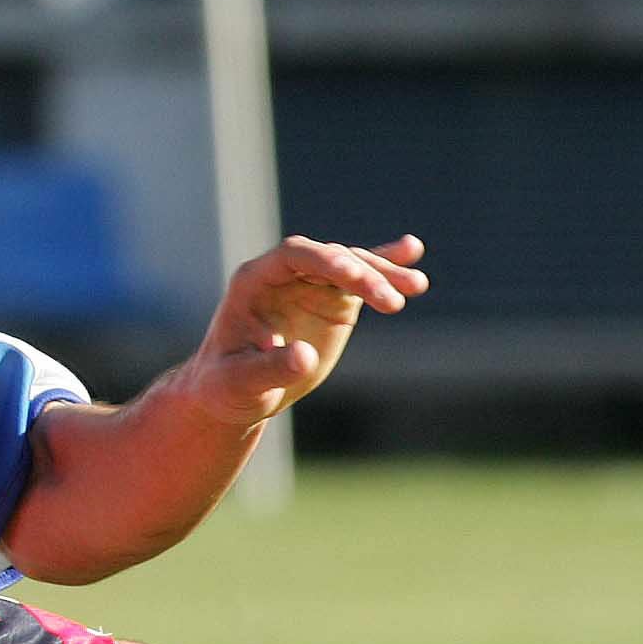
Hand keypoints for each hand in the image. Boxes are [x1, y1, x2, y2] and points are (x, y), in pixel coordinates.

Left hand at [179, 234, 426, 424]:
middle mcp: (283, 275)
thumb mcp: (241, 383)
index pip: (293, 254)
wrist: (236, 393)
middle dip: (362, 275)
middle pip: (329, 258)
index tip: (354, 276)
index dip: (324, 260)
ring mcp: (310, 285)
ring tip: (415, 286)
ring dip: (383, 273)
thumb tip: (304, 357)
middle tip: (391, 302)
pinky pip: (361, 279)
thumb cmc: (227, 386)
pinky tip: (411, 249)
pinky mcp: (331, 301)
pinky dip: (386, 266)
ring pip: (352, 266)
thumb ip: (271, 369)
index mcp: (253, 281)